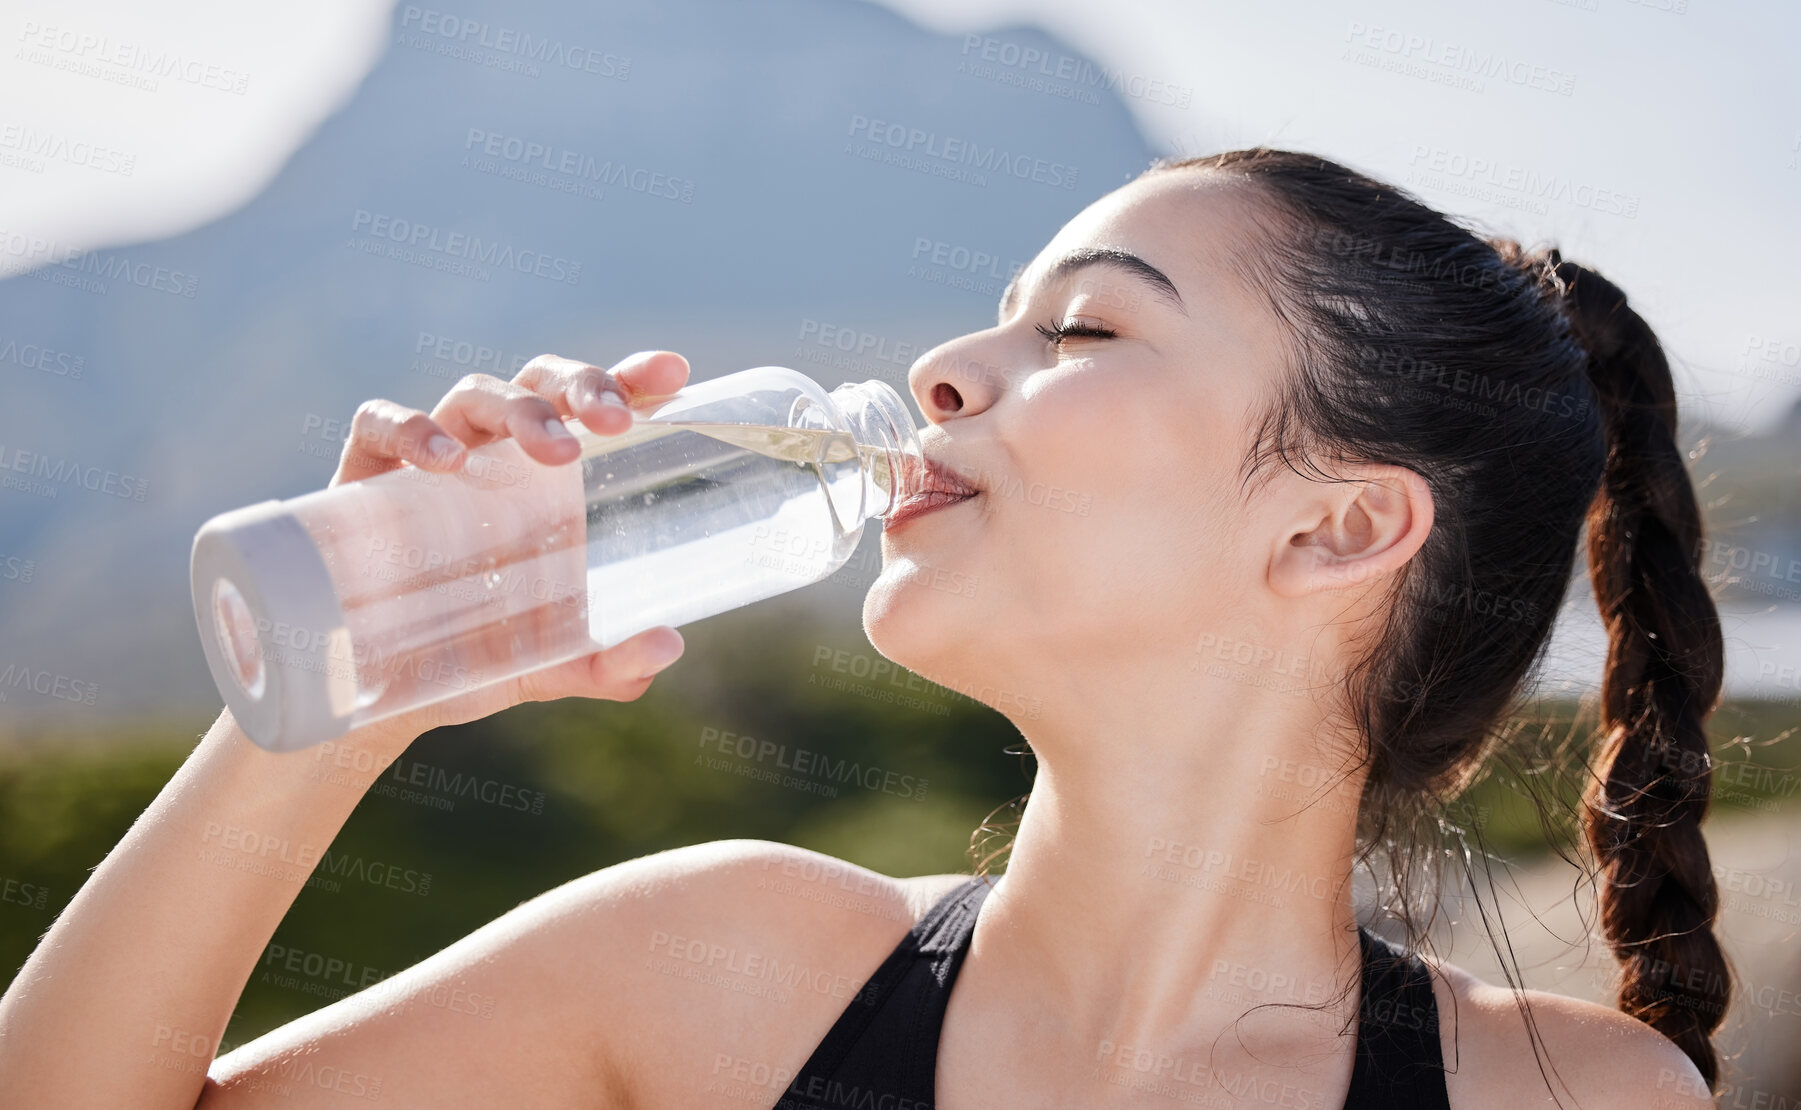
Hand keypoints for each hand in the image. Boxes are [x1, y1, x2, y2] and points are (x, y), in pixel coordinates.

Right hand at [325, 351, 693, 753]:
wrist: (372, 692)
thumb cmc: (473, 653)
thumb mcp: (548, 664)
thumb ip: (608, 663)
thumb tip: (666, 647)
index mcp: (549, 479)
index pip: (592, 405)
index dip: (629, 377)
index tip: (672, 371)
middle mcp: (494, 454)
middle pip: (539, 385)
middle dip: (581, 388)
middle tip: (615, 422)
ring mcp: (429, 460)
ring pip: (473, 394)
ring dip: (518, 409)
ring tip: (556, 451)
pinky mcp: (364, 478)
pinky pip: (379, 426)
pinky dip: (410, 429)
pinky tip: (444, 463)